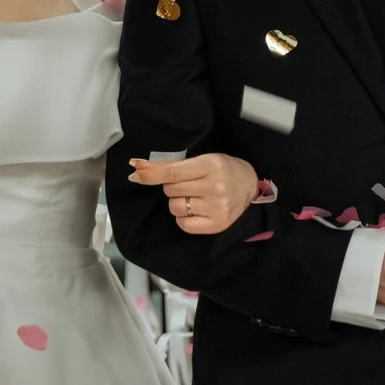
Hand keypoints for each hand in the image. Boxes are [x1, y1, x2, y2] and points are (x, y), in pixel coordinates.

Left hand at [127, 153, 259, 234]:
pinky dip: (184, 217)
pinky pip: (183, 224)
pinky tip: (196, 209)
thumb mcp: (203, 159)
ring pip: (174, 207)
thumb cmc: (223, 169)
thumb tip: (139, 167)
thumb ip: (173, 164)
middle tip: (188, 183)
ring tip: (195, 196)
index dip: (151, 173)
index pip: (173, 172)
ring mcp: (216, 208)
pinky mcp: (216, 225)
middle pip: (170, 190)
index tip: (135, 172)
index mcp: (211, 165)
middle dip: (172, 186)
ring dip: (178, 202)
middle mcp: (215, 187)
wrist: (249, 185)